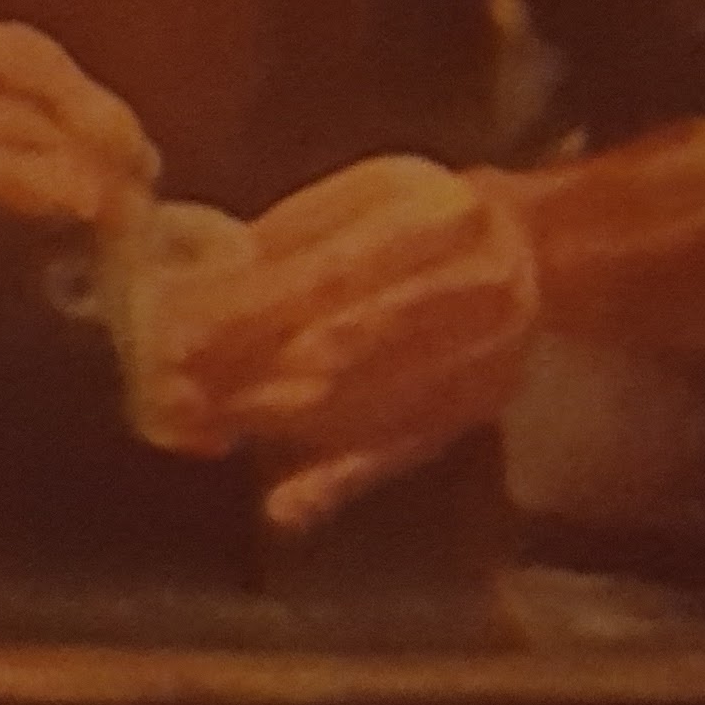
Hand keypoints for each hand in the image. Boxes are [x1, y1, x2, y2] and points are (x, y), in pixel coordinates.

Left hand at [161, 152, 539, 537]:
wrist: (526, 251)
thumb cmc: (413, 220)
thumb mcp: (360, 199)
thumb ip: (287, 242)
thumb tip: (199, 290)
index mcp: (434, 213)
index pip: (329, 269)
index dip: (250, 308)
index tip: (178, 333)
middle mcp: (473, 282)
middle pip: (348, 342)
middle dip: (253, 371)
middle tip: (179, 393)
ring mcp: (485, 354)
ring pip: (369, 403)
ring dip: (280, 422)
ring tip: (209, 426)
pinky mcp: (478, 410)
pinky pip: (399, 453)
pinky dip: (337, 479)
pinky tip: (283, 504)